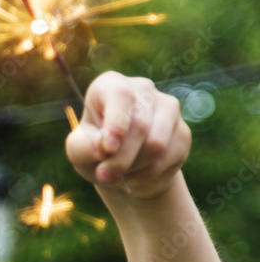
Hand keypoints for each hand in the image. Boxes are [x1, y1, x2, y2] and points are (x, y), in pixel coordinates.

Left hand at [65, 71, 190, 199]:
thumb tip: (103, 145)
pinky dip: (146, 175)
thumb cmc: (94, 154)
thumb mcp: (78, 152)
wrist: (121, 172)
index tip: (108, 149)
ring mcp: (168, 108)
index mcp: (110, 85)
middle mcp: (143, 89)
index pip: (120, 94)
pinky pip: (167, 158)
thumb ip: (86, 147)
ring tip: (120, 174)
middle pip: (139, 126)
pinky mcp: (182, 132)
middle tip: (105, 175)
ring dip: (134, 168)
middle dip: (120, 159)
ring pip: (156, 143)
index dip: (116, 123)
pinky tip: (135, 175)